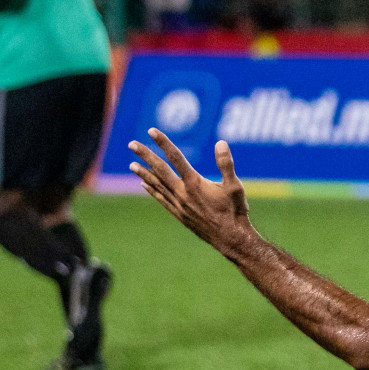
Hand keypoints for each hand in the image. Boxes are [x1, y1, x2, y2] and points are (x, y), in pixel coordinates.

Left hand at [129, 130, 252, 253]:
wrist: (230, 238)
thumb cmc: (234, 211)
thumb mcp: (235, 186)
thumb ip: (226, 164)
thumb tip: (220, 143)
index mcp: (195, 183)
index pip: (176, 157)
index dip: (163, 143)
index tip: (151, 131)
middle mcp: (182, 192)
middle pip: (160, 170)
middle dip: (145, 156)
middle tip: (132, 144)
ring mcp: (179, 204)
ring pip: (157, 185)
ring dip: (144, 173)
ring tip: (131, 165)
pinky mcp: (179, 214)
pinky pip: (161, 199)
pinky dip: (152, 191)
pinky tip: (144, 185)